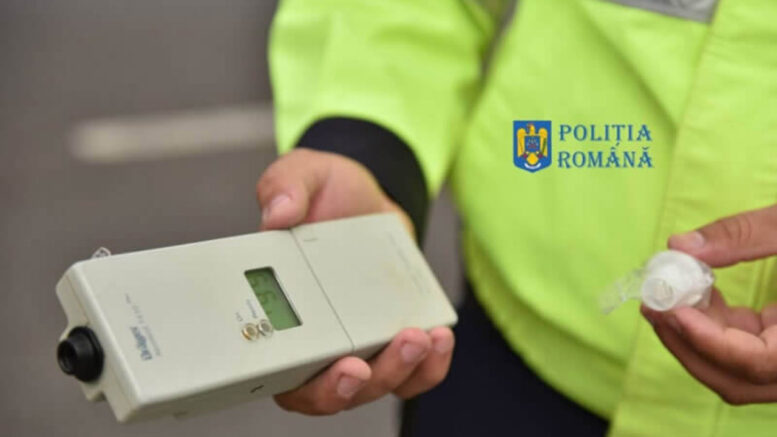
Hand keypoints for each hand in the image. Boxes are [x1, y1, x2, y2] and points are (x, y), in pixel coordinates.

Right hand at [256, 148, 454, 413]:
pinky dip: (430, 366)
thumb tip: (278, 213)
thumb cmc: (326, 196)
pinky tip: (439, 336)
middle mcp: (316, 342)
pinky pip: (414, 372)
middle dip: (351, 387)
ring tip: (418, 338)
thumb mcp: (302, 175)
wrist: (368, 198)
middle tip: (366, 363)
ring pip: (374, 386)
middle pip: (328, 393)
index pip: (282, 372)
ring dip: (397, 373)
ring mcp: (358, 345)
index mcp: (281, 316)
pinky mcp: (392, 339)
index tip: (336, 365)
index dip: (305, 384)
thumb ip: (284, 187)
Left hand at [642, 205, 776, 404]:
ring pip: (737, 370)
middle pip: (739, 379)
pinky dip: (712, 323)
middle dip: (688, 345)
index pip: (757, 364)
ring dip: (694, 336)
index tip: (671, 311)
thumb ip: (746, 233)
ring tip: (663, 294)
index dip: (709, 342)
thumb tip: (679, 245)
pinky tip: (694, 289)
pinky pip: (743, 347)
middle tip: (651, 304)